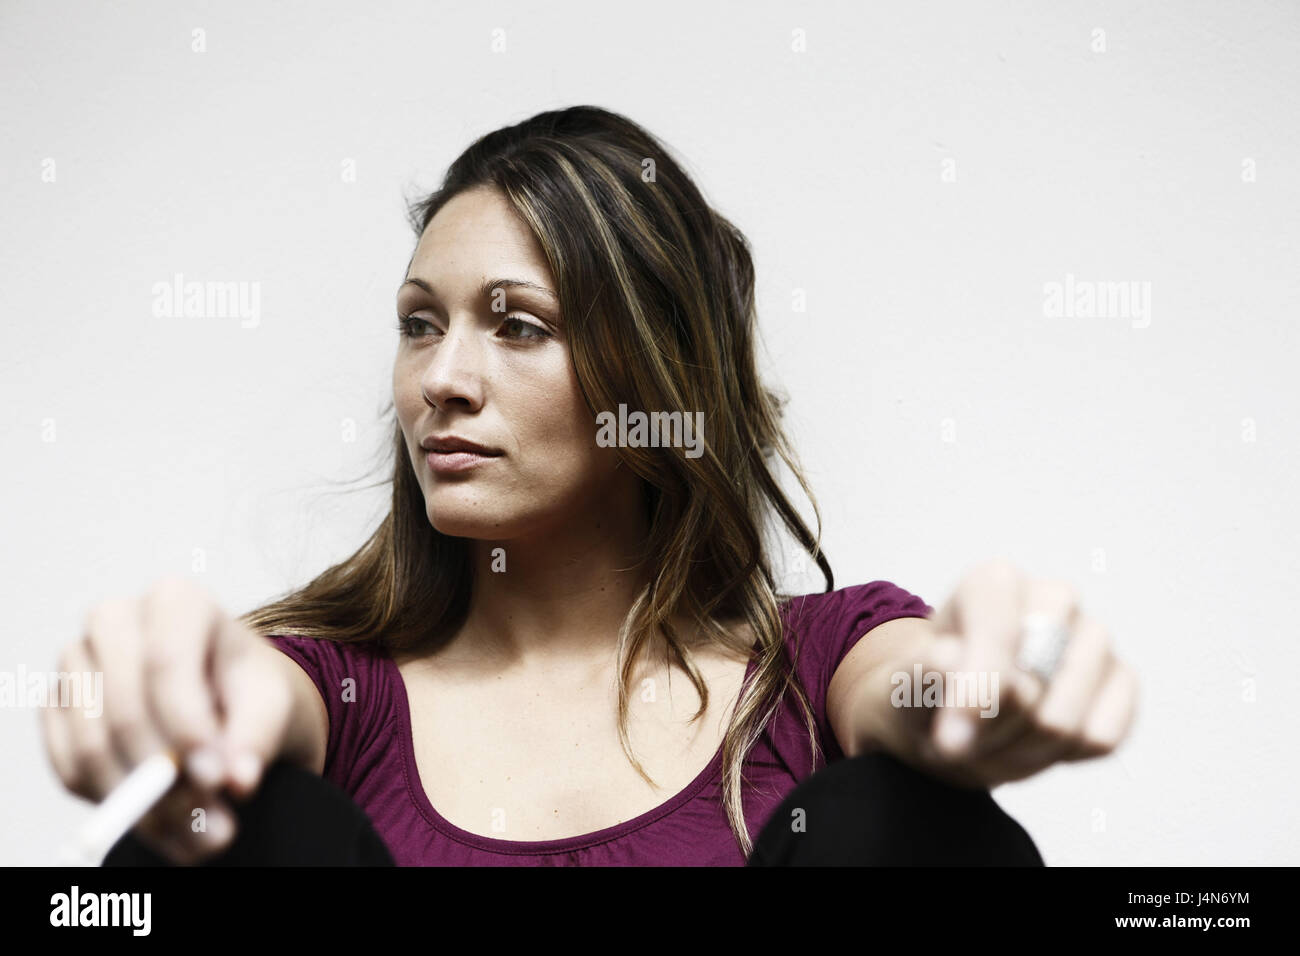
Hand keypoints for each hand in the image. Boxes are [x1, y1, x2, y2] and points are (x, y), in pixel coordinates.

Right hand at [40, 576, 297, 862]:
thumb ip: (257, 737)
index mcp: (175, 600)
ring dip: (142, 802)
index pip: (165, 661)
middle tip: (211, 824)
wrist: (224, 701)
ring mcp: (77, 662)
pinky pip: (71, 766)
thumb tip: (237, 779)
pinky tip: (161, 816)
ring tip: (197, 831)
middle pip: (123, 706)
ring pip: (93, 744)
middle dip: (166, 776)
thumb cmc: (249, 690)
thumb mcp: (272, 704)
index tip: (215, 778)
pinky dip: (114, 802)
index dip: (186, 726)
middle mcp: (115, 620)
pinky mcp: (57, 706)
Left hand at [874, 559, 1138, 788]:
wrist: (951, 714)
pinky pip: (1101, 736)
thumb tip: (949, 661)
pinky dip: (1062, 758)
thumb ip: (922, 674)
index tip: (949, 740)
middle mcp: (1053, 598)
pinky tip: (1032, 742)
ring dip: (1019, 751)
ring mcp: (1093, 637)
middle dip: (992, 727)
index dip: (977, 692)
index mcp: (993, 582)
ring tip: (991, 741)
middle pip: (1034, 685)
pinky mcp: (1121, 679)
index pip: (998, 632)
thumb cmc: (926, 690)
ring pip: (1064, 720)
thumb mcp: (903, 685)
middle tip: (960, 739)